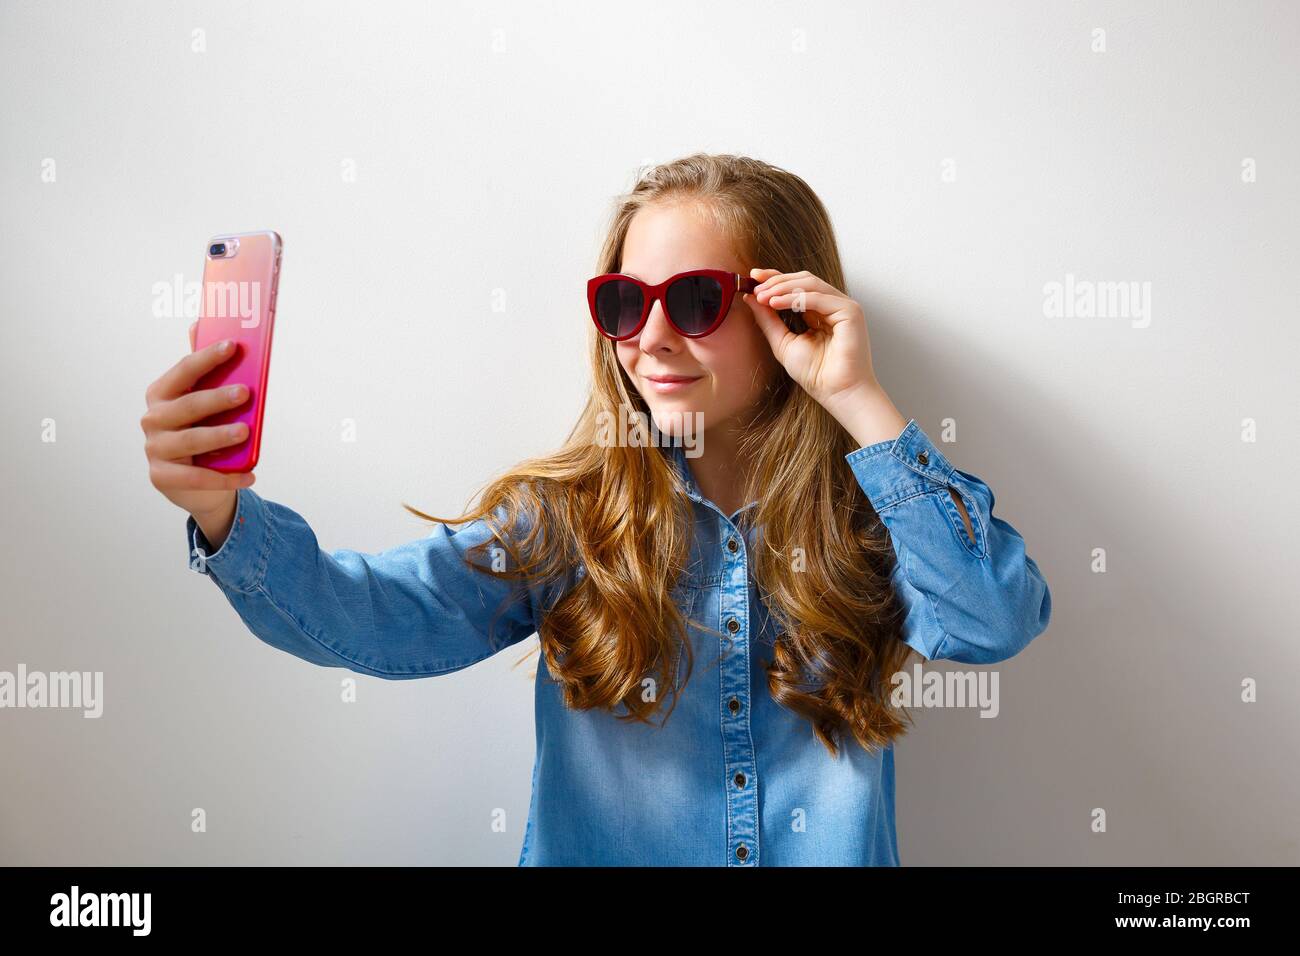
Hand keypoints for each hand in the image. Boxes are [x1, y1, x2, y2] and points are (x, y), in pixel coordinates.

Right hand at [141, 322, 254, 523]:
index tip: (233, 346)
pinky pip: (197, 478)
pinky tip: (250, 474)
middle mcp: (153, 419)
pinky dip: (225, 477)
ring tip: (245, 431)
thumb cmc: (202, 430)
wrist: (193, 483)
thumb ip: (201, 370)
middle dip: (216, 398)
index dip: (207, 358)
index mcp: (161, 394)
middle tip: (245, 393)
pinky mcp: (162, 477)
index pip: (183, 371)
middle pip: (187, 406)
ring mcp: (155, 449)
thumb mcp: (202, 402)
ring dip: (219, 436)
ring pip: (191, 440)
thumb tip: (200, 324)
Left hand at [743, 268, 879, 409]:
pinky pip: (819, 297)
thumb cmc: (816, 374)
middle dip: (777, 281)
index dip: (775, 279)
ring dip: (782, 288)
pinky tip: (776, 303)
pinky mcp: (850, 311)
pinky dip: (795, 297)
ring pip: (811, 284)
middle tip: (756, 287)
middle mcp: (832, 306)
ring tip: (763, 296)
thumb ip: (768, 320)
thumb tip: (751, 298)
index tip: (753, 278)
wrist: (836, 393)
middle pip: (804, 280)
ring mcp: (843, 307)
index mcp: (819, 312)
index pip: (796, 287)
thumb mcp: (783, 343)